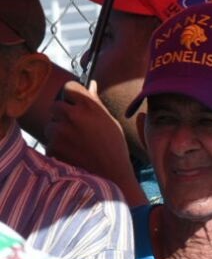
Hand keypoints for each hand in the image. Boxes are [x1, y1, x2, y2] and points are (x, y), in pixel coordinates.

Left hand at [46, 82, 141, 199]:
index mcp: (88, 106)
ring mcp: (59, 132)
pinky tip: (72, 152)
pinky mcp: (52, 148)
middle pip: (55, 105)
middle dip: (62, 113)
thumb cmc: (114, 146)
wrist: (111, 174)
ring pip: (50, 124)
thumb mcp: (109, 120)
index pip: (69, 87)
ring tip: (75, 142)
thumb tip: (91, 84)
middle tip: (75, 126)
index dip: (72, 96)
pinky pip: (50, 141)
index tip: (76, 103)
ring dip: (58, 131)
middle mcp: (71, 116)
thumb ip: (95, 102)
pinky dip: (58, 146)